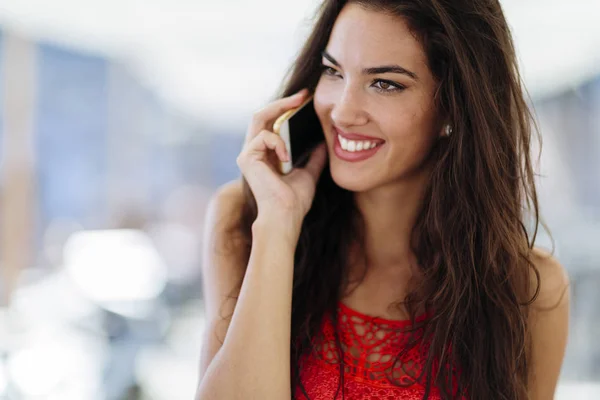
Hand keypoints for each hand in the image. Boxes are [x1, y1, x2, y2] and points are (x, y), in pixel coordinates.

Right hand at [236, 89, 327, 228]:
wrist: (285, 216)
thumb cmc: (294, 200)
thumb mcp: (308, 172)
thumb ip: (313, 157)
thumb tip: (323, 143)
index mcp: (266, 154)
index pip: (271, 123)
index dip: (286, 109)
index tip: (306, 100)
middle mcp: (254, 151)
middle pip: (262, 115)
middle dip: (282, 102)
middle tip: (302, 95)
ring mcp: (248, 154)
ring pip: (258, 118)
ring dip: (279, 109)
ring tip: (297, 104)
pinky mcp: (246, 158)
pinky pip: (263, 136)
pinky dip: (278, 142)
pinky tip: (286, 157)